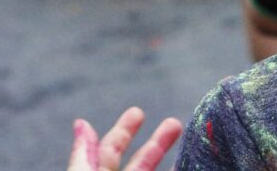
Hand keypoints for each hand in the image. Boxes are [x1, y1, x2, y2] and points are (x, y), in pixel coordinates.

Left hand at [67, 108, 182, 170]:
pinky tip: (191, 166)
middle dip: (157, 143)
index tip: (138, 111)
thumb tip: (81, 122)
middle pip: (141, 164)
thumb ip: (84, 156)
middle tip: (175, 123)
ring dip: (173, 160)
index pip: (111, 150)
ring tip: (195, 145)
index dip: (124, 130)